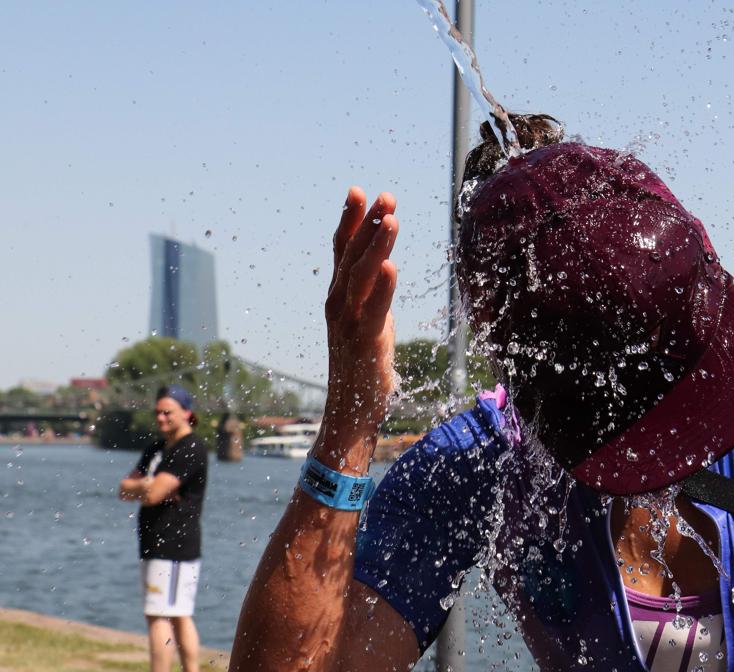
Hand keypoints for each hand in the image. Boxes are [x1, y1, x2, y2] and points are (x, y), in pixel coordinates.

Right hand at [313, 187, 399, 472]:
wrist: (350, 413)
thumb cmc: (362, 368)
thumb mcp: (369, 323)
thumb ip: (373, 297)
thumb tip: (384, 272)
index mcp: (338, 297)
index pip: (342, 251)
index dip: (350, 221)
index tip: (360, 191)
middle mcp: (338, 305)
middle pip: (351, 255)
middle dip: (368, 224)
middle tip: (384, 196)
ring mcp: (348, 323)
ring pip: (361, 276)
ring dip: (376, 245)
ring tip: (391, 219)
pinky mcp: (363, 342)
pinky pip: (374, 310)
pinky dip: (382, 286)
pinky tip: (391, 265)